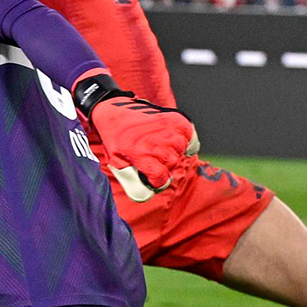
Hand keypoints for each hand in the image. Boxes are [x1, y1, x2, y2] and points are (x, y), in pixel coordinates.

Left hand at [84, 94, 200, 202]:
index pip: (161, 181)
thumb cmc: (116, 139)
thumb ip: (132, 183)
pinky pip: (191, 140)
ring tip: (158, 145)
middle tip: (149, 154)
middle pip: (171, 167)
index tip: (149, 174)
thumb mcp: (117, 163)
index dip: (155, 181)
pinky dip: (185, 142)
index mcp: (143, 155)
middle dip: (162, 165)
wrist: (115, 110)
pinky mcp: (178, 121)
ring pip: (181, 154)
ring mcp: (170, 131)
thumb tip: (147, 196)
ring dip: (172, 153)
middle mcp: (159, 144)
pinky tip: (171, 139)